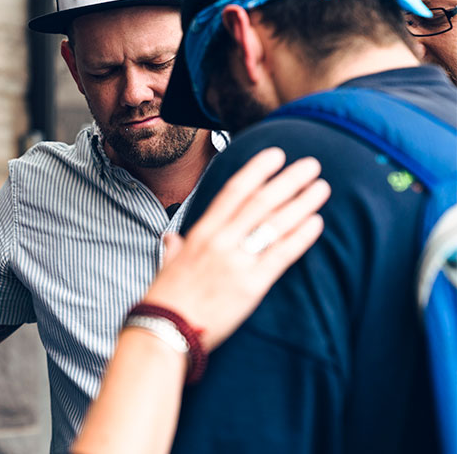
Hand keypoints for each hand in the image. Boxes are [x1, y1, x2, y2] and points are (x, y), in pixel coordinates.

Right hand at [144, 147, 329, 350]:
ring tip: (321, 188)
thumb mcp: (168, 265)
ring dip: (301, 203)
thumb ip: (174, 248)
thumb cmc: (166, 299)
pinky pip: (281, 254)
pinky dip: (300, 236)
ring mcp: (237, 262)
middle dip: (288, 180)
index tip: (276, 155)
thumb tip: (170, 239)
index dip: (257, 170)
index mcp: (200, 233)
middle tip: (311, 165)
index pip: (234, 192)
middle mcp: (220, 241)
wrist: (166, 330)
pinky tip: (316, 222)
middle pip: (260, 202)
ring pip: (275, 223)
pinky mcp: (251, 285)